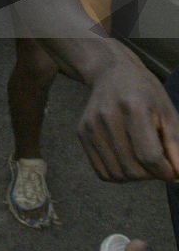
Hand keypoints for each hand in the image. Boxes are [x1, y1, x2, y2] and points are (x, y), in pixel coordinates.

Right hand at [79, 55, 178, 180]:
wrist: (111, 74)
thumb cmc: (145, 93)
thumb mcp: (168, 113)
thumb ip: (175, 145)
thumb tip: (178, 176)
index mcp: (134, 109)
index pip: (149, 156)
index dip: (166, 171)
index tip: (172, 170)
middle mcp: (108, 117)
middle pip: (133, 169)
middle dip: (152, 174)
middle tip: (159, 163)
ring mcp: (91, 126)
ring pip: (117, 174)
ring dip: (135, 176)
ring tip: (142, 160)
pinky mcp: (82, 133)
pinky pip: (102, 171)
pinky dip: (119, 174)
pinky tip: (127, 160)